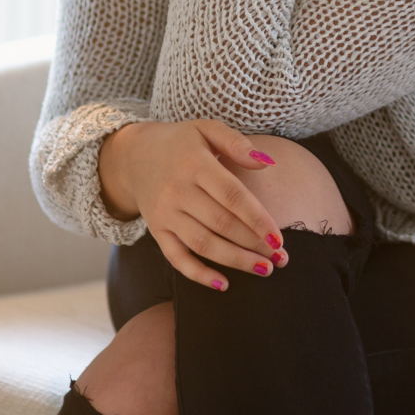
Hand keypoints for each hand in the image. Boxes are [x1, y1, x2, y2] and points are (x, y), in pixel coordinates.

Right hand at [98, 119, 286, 290]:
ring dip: (235, 261)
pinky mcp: (157, 231)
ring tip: (264, 269)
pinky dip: (199, 274)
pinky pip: (176, 258)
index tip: (279, 238)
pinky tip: (224, 285)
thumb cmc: (181, 142)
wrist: (133, 155)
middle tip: (281, 258)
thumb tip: (267, 163)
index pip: (232, 196)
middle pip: (221, 224)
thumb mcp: (207, 129)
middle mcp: (178, 191)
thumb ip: (237, 143)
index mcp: (195, 164)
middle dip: (254, 244)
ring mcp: (165, 214)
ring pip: (203, 244)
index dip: (257, 219)